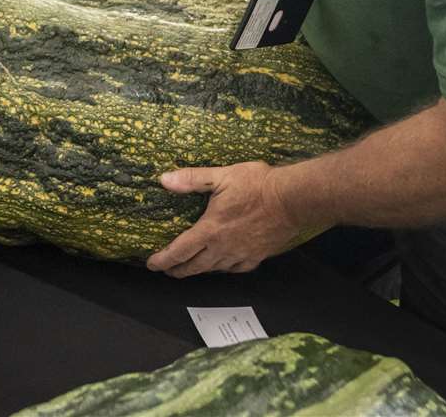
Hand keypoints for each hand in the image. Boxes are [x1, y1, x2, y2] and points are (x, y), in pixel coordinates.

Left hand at [145, 161, 300, 277]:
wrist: (293, 200)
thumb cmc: (258, 185)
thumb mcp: (221, 176)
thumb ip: (192, 179)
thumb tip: (164, 180)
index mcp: (210, 230)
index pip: (179, 252)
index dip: (163, 260)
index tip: (152, 264)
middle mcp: (223, 248)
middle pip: (194, 266)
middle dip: (177, 270)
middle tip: (167, 270)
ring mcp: (241, 254)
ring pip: (213, 269)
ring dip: (198, 270)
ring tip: (189, 268)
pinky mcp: (257, 256)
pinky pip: (234, 268)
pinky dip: (223, 268)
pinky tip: (222, 264)